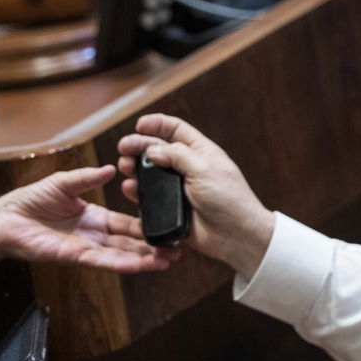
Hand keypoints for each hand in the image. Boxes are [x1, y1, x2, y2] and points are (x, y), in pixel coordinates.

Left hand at [0, 165, 176, 284]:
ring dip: (144, 259)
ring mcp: (86, 248)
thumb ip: (88, 178)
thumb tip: (111, 168)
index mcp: (94, 217)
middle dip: (153, 248)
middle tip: (178, 250)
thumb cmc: (31, 200)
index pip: (126, 223)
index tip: (166, 227)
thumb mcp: (64, 183)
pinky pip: (101, 261)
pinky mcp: (74, 257)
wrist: (6, 218)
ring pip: (121, 255)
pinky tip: (139, 265)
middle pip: (130, 243)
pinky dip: (121, 263)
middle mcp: (94, 235)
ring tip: (167, 261)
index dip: (146, 227)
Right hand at [117, 114, 273, 279]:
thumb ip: (178, 156)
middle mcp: (188, 167)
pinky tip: (130, 188)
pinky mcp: (172, 208)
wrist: (237, 236)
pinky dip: (138, 191)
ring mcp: (179, 188)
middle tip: (123, 147)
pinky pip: (150, 197)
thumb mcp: (205, 169)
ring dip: (135, 168)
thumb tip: (153, 149)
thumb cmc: (230, 200)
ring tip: (125, 167)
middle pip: (158, 149)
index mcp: (201, 152)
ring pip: (150, 173)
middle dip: (139, 146)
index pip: (176, 130)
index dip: (157, 124)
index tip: (139, 125)